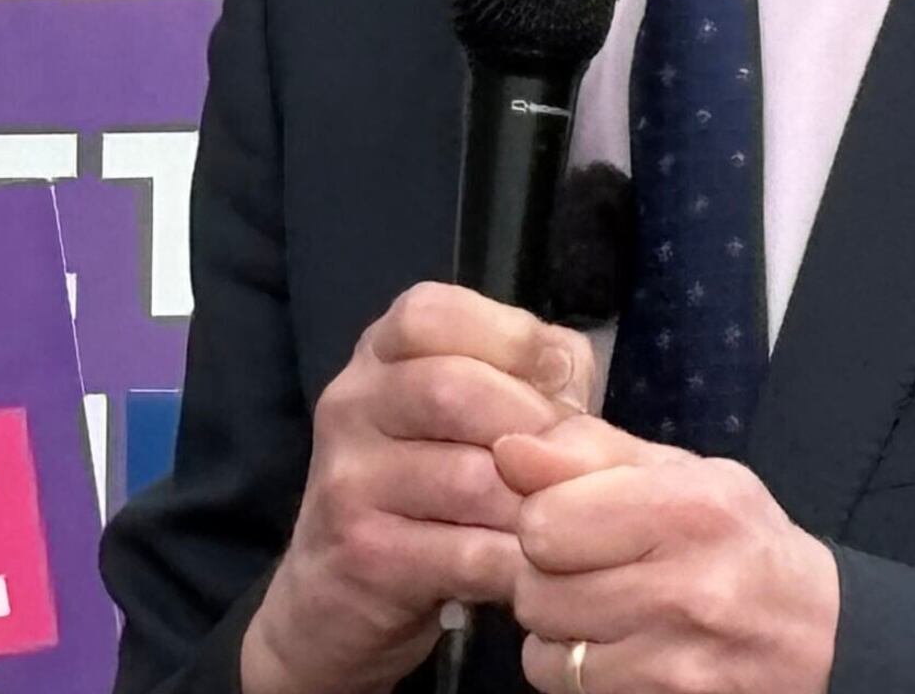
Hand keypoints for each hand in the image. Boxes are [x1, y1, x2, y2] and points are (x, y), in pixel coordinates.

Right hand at [242, 285, 596, 693]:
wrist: (335, 601)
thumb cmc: (428, 495)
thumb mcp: (468, 420)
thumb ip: (528, 378)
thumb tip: (569, 374)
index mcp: (379, 354)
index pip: (434, 314)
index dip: (513, 340)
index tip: (560, 387)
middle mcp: (351, 402)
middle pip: (455, 389)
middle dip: (536, 431)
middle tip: (579, 473)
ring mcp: (348, 478)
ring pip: (470, 478)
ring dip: (537, 507)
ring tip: (568, 526)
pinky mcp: (363, 554)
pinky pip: (466, 552)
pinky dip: (520, 565)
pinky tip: (540, 573)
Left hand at [500, 415, 839, 693]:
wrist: (823, 638)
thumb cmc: (742, 542)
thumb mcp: (686, 475)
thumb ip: (591, 454)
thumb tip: (506, 451)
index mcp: (689, 509)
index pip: (544, 520)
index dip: (545, 519)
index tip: (574, 521)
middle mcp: (685, 588)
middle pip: (535, 588)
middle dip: (548, 577)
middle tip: (592, 570)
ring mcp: (676, 662)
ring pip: (543, 649)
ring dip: (561, 630)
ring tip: (609, 610)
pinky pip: (569, 688)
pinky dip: (580, 671)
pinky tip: (622, 648)